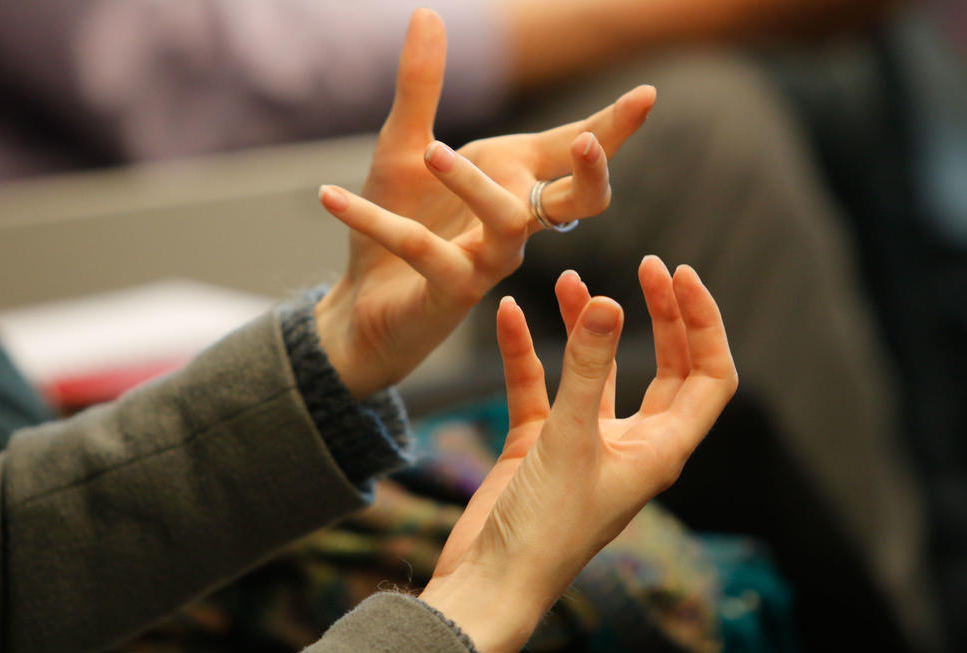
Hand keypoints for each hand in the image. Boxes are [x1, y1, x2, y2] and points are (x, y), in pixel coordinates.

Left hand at [314, 8, 656, 398]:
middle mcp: (513, 221)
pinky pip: (421, 250)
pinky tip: (330, 195)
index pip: (572, 148)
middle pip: (578, 200)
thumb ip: (421, 87)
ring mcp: (488, 259)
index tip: (649, 95)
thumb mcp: (403, 147)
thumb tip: (427, 13)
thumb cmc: (399, 222)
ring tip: (429, 150)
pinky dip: (374, 218)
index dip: (613, 127)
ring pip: (508, 221)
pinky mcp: (449, 290)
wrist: (363, 299)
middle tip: (592, 144)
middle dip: (595, 172)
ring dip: (471, 183)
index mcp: (513, 180)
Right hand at [419, 257, 737, 652]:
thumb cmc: (545, 528)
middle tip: (645, 265)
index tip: (678, 274)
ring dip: (587, 326)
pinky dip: (525, 353)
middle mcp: (630, 443)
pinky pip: (537, 387)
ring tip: (569, 279)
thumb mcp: (569, 440)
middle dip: (659, 315)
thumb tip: (609, 300)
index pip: (709, 376)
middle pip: (664, 367)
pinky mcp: (539, 445)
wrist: (489, 580)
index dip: (703, 323)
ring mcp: (583, 443)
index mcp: (661, 449)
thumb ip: (587, 368)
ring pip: (597, 371)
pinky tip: (510, 317)